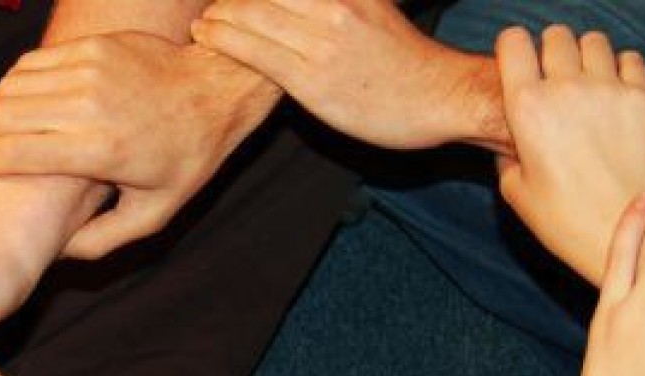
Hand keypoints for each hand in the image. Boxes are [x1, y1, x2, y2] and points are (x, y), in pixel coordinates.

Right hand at [0, 31, 278, 259]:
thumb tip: (58, 251)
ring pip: (12, 89)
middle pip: (4, 119)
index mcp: (102, 150)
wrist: (215, 92)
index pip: (16, 154)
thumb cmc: (186, 160)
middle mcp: (91, 105)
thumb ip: (104, 238)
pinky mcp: (91, 48)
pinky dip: (12, 87)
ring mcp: (90, 70)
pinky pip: (32, 65)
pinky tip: (11, 107)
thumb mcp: (154, 214)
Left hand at [192, 0, 485, 149]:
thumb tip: (304, 8)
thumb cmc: (408, 62)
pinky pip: (255, 52)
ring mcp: (321, 41)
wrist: (441, 97)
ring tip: (202, 23)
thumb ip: (339, 2)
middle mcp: (331, 5)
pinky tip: (207, 37)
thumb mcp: (374, 9)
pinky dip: (224, 40)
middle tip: (208, 4)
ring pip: (251, 15)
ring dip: (218, 16)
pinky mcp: (312, 79)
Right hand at [496, 25, 644, 282]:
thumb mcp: (515, 191)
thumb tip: (511, 142)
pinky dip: (621, 68)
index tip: (517, 64)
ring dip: (586, 56)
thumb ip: (508, 155)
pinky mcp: (641, 97)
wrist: (619, 230)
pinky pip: (630, 58)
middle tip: (552, 76)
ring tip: (585, 81)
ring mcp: (607, 90)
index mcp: (526, 108)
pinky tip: (614, 91)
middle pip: (555, 36)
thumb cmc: (562, 220)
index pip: (513, 42)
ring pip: (594, 41)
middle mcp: (565, 89)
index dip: (512, 49)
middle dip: (550, 51)